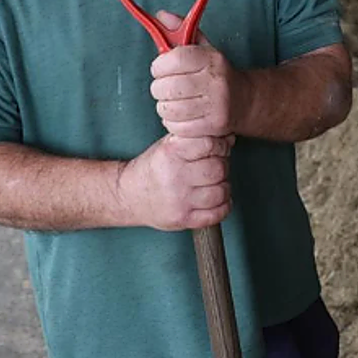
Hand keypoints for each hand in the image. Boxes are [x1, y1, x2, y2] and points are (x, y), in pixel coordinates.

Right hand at [118, 133, 233, 229]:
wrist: (128, 195)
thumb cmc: (153, 168)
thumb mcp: (168, 144)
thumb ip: (197, 139)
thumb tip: (229, 138)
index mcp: (171, 152)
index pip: (209, 144)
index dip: (220, 146)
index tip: (218, 149)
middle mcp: (174, 176)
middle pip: (218, 169)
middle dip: (222, 166)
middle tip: (214, 167)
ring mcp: (179, 200)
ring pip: (221, 191)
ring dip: (223, 187)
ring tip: (213, 184)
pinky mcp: (183, 219)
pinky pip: (217, 214)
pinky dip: (223, 206)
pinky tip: (215, 199)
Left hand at [149, 10, 245, 137]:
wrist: (246, 100)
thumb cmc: (216, 73)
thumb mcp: (203, 48)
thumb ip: (181, 31)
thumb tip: (161, 14)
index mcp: (211, 58)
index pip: (173, 59)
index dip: (159, 65)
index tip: (161, 68)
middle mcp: (216, 81)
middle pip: (166, 87)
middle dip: (159, 88)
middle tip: (166, 87)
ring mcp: (216, 105)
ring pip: (168, 109)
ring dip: (165, 106)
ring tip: (174, 101)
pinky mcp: (213, 126)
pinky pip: (177, 127)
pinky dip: (172, 122)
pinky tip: (181, 115)